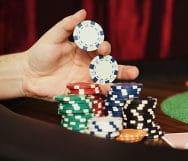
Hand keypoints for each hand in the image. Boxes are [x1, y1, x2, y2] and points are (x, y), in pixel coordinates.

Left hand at [23, 9, 138, 99]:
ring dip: (119, 83)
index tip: (100, 49)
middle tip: (134, 72)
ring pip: (107, 81)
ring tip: (129, 88)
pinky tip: (110, 95)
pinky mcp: (82, 92)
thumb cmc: (41, 53)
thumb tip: (83, 12)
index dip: (103, 48)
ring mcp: (87, 79)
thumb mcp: (54, 36)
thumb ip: (68, 25)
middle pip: (110, 67)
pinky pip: (95, 93)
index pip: (99, 48)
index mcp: (85, 50)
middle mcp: (89, 64)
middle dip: (122, 69)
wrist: (28, 74)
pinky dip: (104, 94)